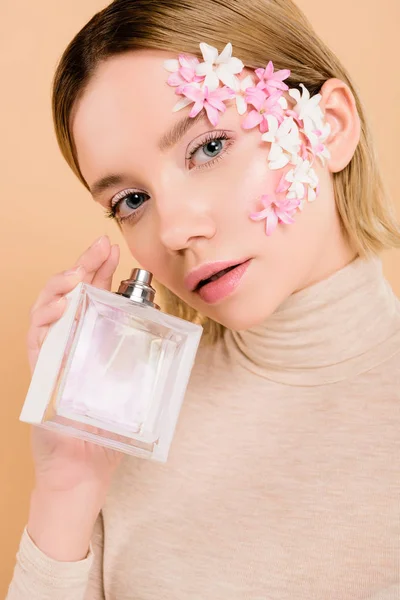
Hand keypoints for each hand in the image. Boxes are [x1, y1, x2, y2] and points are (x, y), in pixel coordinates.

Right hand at [26, 235, 122, 492]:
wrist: (83, 467)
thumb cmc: (107, 428)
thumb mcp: (131, 386)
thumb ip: (140, 358)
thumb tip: (169, 329)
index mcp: (91, 339)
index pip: (93, 295)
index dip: (99, 268)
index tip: (110, 248)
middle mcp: (69, 341)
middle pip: (70, 294)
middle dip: (82, 266)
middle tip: (97, 248)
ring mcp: (52, 355)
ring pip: (47, 310)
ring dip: (60, 288)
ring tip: (77, 275)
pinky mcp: (40, 373)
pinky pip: (37, 339)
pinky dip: (46, 320)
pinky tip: (62, 308)